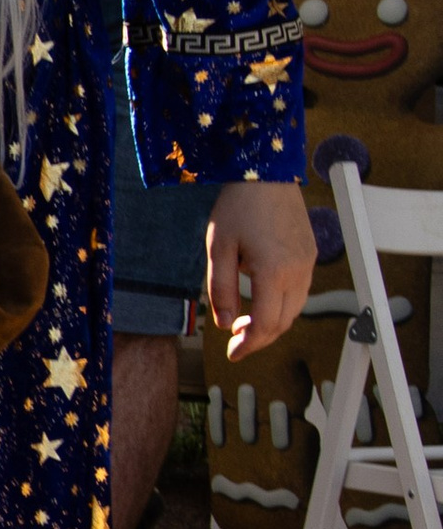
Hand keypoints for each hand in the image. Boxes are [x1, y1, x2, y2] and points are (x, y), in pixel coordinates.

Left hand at [207, 179, 316, 360]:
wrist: (266, 174)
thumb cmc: (238, 206)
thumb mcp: (218, 249)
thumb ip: (220, 290)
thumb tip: (224, 323)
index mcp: (273, 272)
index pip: (266, 325)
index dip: (249, 345)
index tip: (233, 354)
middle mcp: (297, 270)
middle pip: (284, 322)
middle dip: (260, 338)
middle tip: (236, 343)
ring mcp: (308, 262)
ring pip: (295, 309)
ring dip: (273, 322)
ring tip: (246, 324)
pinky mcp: (310, 254)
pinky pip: (300, 291)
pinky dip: (283, 305)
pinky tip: (262, 300)